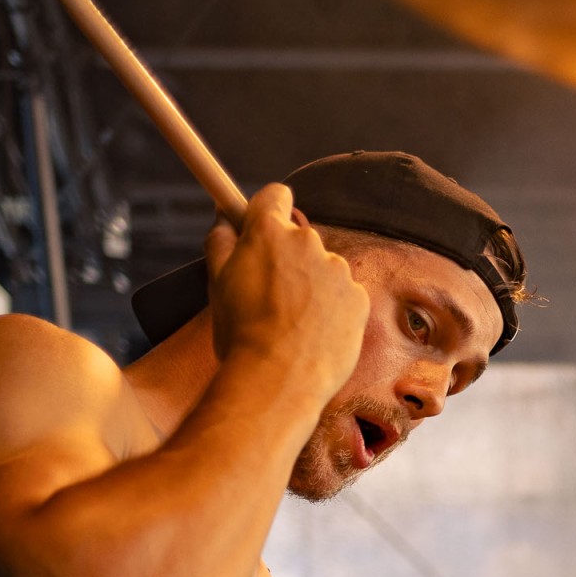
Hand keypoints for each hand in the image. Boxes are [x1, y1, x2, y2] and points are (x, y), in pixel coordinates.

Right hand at [204, 184, 369, 396]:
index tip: (261, 227)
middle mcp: (308, 241)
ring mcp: (338, 270)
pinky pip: (343, 297)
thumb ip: (221, 240)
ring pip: (322, 270)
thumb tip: (225, 216)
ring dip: (310, 288)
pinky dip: (332, 311)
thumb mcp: (216, 283)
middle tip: (268, 297)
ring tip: (292, 326)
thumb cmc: (240, 334)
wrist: (278, 381)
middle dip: (286, 260)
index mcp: (268, 232)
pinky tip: (314, 336)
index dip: (267, 210)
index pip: (275, 195)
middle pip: (299, 238)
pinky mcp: (359, 298)